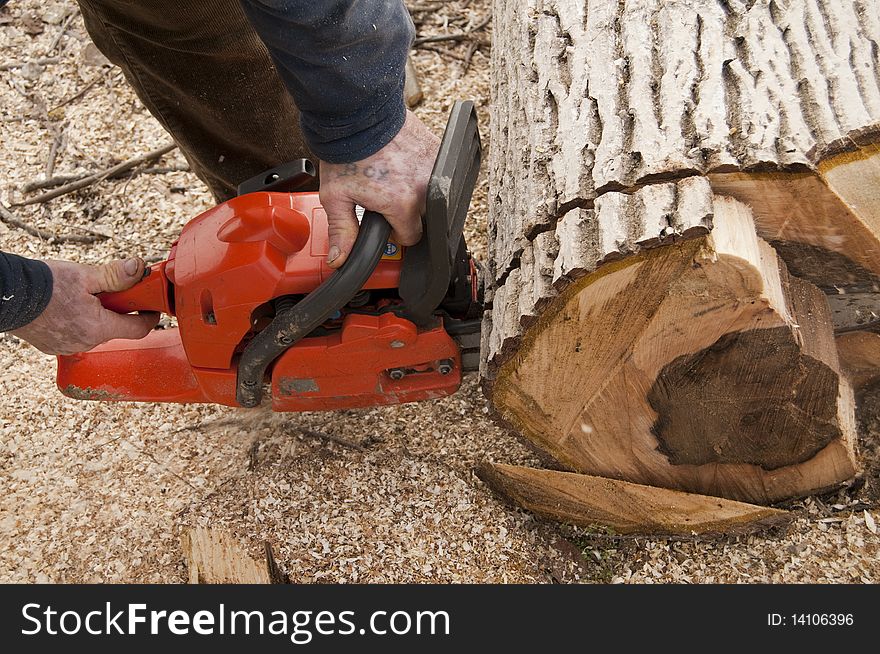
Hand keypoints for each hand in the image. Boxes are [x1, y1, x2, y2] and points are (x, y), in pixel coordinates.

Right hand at [12, 258, 158, 354]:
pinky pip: (75, 335)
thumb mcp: (85, 275)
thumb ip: (115, 275)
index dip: (148, 317)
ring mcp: (67, 347)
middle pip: (115, 328)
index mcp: (98, 328)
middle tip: (113, 292)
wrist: (6, 295)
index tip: (151, 307)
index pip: (138, 329)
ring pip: (94, 332)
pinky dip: (78, 323)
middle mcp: (85, 343)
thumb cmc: (44, 285)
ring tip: (84, 297)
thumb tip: (139, 268)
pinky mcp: (52, 346)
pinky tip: (67, 308)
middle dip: (118, 311)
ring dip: (96, 317)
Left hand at [318, 110, 440, 267]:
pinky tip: (402, 165)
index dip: (396, 233)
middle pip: (425, 219)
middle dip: (406, 214)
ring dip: (416, 194)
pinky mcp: (439, 150)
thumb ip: (342, 232)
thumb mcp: (336, 197)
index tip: (384, 221)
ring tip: (394, 180)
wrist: (357, 112)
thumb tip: (339, 260)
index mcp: (403, 204)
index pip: (412, 237)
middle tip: (385, 197)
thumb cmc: (346, 152)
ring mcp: (435, 167)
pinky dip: (422, 174)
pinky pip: (437, 174)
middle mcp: (425, 188)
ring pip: (433, 197)